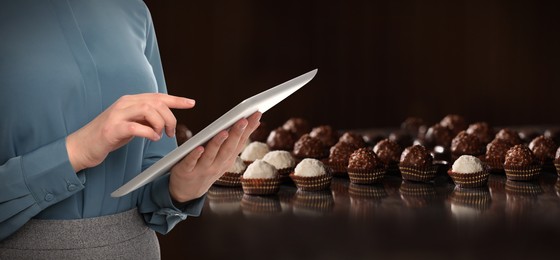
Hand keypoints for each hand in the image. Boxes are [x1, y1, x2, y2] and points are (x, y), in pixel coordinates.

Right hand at [66, 93, 195, 171]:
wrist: (81, 146)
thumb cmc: (108, 136)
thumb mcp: (130, 124)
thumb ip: (144, 118)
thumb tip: (163, 118)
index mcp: (130, 101)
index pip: (157, 96)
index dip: (176, 99)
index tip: (191, 103)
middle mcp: (124, 104)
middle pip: (156, 102)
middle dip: (170, 117)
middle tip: (171, 132)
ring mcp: (117, 115)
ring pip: (148, 110)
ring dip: (160, 124)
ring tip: (161, 135)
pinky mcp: (112, 129)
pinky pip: (136, 127)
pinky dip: (149, 132)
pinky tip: (152, 138)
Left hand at [169, 112, 260, 201]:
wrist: (187, 191)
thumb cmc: (207, 167)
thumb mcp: (224, 156)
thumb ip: (235, 141)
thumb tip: (252, 121)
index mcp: (228, 160)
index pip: (240, 142)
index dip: (249, 129)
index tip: (256, 114)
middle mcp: (218, 165)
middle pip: (228, 148)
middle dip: (236, 134)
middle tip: (243, 120)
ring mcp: (202, 169)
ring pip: (211, 155)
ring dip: (218, 143)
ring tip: (224, 131)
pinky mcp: (186, 171)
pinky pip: (191, 162)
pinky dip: (195, 155)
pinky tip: (199, 147)